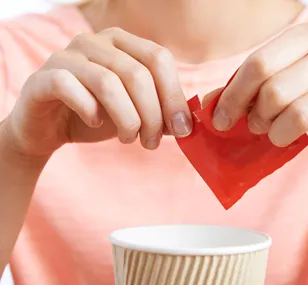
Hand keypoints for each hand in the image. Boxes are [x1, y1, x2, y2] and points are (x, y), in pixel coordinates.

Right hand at [4, 27, 191, 156]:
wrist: (48, 127)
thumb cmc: (96, 116)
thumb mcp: (134, 113)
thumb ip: (159, 112)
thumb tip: (186, 123)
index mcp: (122, 44)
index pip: (159, 59)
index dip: (174, 95)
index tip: (182, 129)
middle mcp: (95, 42)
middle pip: (138, 74)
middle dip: (152, 115)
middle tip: (152, 142)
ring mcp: (67, 55)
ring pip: (109, 83)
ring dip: (126, 119)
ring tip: (129, 139)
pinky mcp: (44, 76)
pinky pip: (71, 88)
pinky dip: (90, 111)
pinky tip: (96, 123)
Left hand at [213, 23, 307, 158]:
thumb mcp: (284, 82)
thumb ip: (247, 89)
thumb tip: (207, 105)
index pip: (259, 64)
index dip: (233, 96)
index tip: (221, 120)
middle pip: (276, 91)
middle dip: (257, 118)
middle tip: (256, 127)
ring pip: (300, 115)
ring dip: (279, 135)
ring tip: (278, 136)